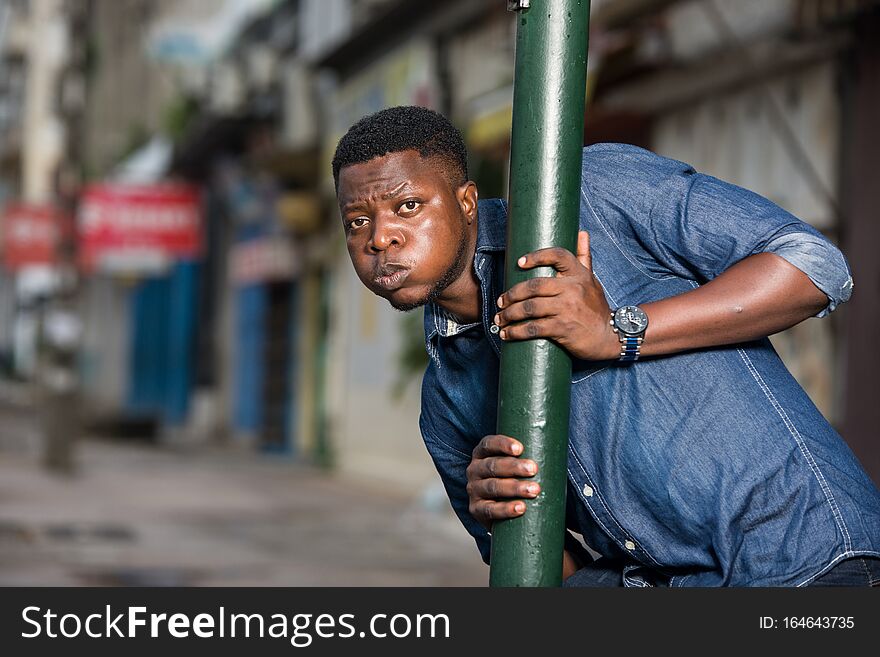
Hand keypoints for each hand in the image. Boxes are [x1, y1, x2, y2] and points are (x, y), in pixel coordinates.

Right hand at [466, 435, 538, 531]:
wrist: (506, 516)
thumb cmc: (518, 480)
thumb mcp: (518, 465)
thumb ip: (530, 454)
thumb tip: (557, 445)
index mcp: (483, 454)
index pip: (488, 444)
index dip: (502, 444)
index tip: (520, 449)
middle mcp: (474, 470)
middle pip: (492, 465)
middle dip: (513, 467)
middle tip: (533, 469)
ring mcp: (474, 490)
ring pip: (492, 486)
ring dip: (514, 488)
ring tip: (534, 490)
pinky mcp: (476, 510)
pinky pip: (490, 510)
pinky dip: (505, 509)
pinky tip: (520, 508)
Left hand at [494, 231, 618, 360]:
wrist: (611, 336)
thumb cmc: (596, 307)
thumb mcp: (592, 280)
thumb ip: (584, 258)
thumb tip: (582, 233)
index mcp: (578, 274)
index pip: (558, 256)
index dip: (537, 256)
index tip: (520, 262)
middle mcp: (573, 288)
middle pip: (533, 286)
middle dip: (511, 295)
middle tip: (501, 301)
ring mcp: (567, 308)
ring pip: (529, 308)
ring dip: (509, 314)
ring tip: (500, 319)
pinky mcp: (563, 328)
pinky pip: (533, 328)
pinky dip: (516, 332)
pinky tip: (507, 334)